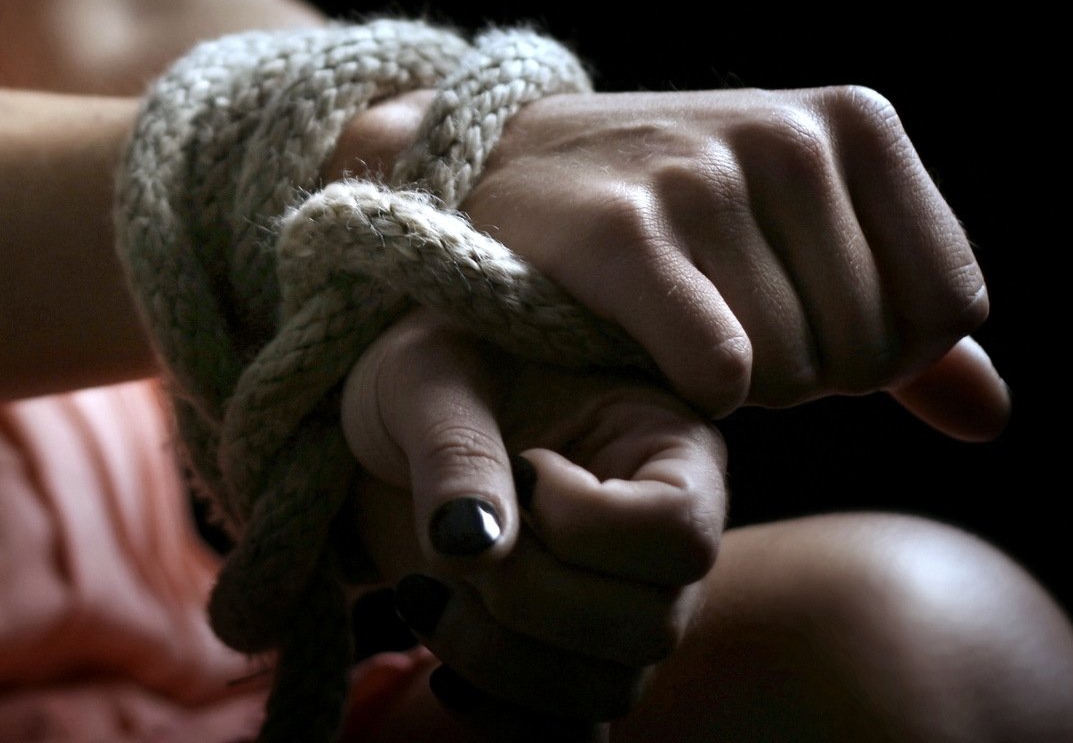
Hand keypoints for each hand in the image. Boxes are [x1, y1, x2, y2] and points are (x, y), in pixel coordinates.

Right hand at [338, 85, 1006, 430]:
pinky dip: (701, 387)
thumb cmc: (672, 217)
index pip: (946, 306)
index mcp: (855, 120)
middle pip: (869, 349)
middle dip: (808, 374)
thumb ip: (900, 322)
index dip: (882, 350)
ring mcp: (702, 174)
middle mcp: (788, 133)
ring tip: (684, 332)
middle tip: (729, 333)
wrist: (501, 165)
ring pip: (795, 370)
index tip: (803, 322)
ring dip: (745, 387)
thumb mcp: (797, 239)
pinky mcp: (620, 229)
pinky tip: (662, 357)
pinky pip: (720, 366)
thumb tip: (989, 419)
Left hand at [342, 310, 726, 726]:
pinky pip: (564, 730)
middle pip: (649, 626)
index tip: (522, 471)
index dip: (586, 526)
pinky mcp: (571, 662)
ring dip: (499, 657)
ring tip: (423, 589)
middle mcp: (664, 540)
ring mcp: (624, 610)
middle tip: (452, 539)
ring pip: (607, 690)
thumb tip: (467, 547)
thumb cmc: (430, 367)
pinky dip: (497, 712)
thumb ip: (455, 451)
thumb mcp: (430, 376)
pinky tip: (442, 657)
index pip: (680, 533)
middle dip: (528, 596)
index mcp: (668, 445)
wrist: (392, 420)